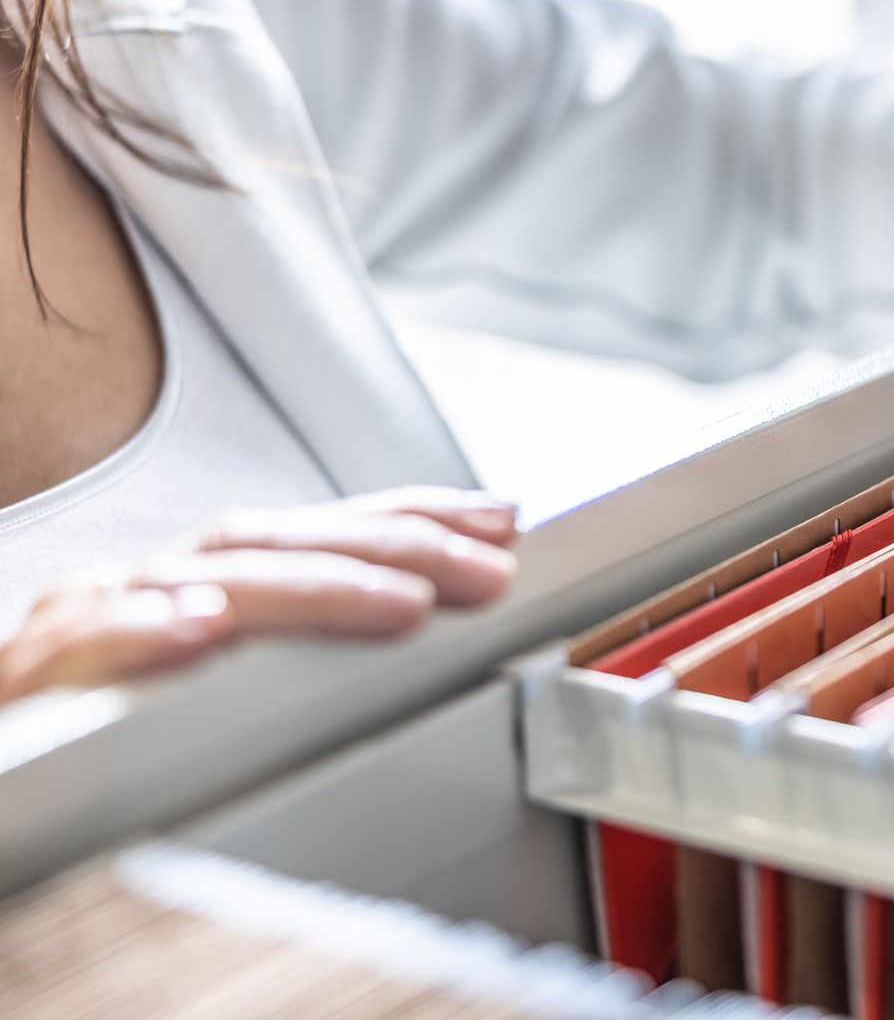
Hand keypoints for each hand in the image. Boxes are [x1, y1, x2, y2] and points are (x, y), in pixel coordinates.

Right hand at [0, 488, 518, 702]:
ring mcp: (87, 623)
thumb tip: (415, 618)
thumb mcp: (206, 675)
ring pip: (207, 582)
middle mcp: (152, 586)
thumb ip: (296, 646)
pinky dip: (141, 631)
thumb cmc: (93, 718)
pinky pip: (83, 646)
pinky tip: (198, 629)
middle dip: (395, 548)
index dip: (414, 518)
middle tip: (488, 568)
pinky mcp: (29, 678)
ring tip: (402, 603)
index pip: (320, 531)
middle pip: (281, 543)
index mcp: (203, 581)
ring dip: (310, 587)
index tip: (504, 520)